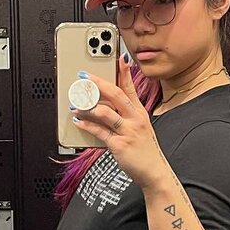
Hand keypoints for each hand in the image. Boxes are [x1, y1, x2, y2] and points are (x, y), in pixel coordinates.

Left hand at [70, 56, 169, 189]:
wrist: (154, 171)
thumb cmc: (145, 150)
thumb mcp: (141, 127)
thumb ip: (127, 114)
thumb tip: (107, 103)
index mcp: (140, 112)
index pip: (131, 88)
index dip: (125, 72)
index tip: (119, 58)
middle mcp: (135, 119)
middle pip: (116, 95)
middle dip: (99, 83)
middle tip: (85, 76)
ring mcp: (128, 131)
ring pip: (106, 112)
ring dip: (88, 106)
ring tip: (76, 103)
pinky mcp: (119, 144)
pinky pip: (100, 132)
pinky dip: (87, 125)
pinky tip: (79, 121)